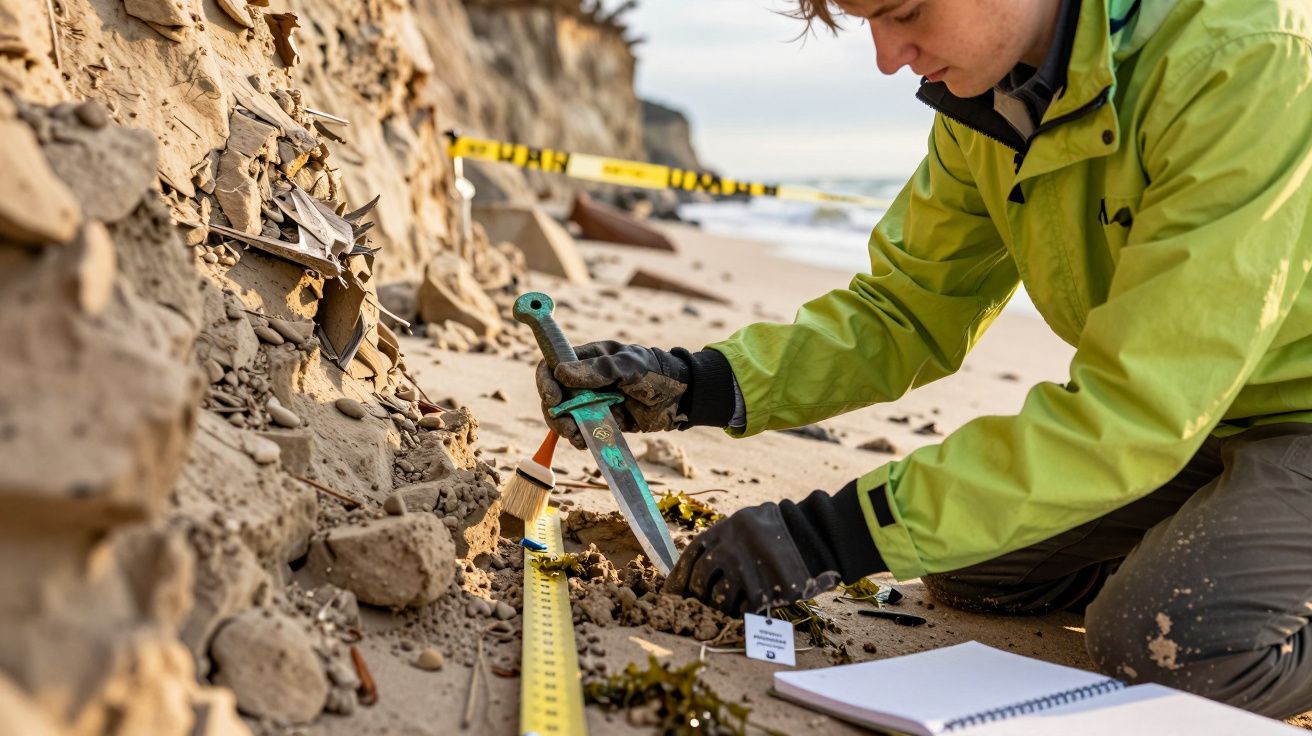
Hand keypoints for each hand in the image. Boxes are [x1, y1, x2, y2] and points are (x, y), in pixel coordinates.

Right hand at [535, 341, 691, 448]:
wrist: (681, 398)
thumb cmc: (656, 372)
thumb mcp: (629, 366)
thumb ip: (599, 370)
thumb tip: (561, 373)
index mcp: (588, 359)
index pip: (553, 365)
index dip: (546, 381)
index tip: (552, 398)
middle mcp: (585, 380)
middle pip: (554, 396)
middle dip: (555, 413)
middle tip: (566, 427)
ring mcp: (593, 402)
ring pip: (566, 417)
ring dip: (567, 429)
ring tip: (577, 437)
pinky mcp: (603, 421)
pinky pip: (583, 431)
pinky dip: (581, 438)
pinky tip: (586, 442)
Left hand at [663, 482, 885, 615]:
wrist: (818, 537)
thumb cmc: (783, 531)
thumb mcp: (751, 522)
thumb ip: (726, 539)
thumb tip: (699, 567)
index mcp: (724, 528)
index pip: (690, 555)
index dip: (678, 576)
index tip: (673, 592)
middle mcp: (729, 548)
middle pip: (700, 580)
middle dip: (698, 595)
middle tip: (701, 605)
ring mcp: (745, 570)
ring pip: (718, 599)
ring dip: (721, 608)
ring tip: (731, 608)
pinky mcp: (762, 591)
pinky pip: (742, 611)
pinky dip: (742, 615)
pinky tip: (748, 613)